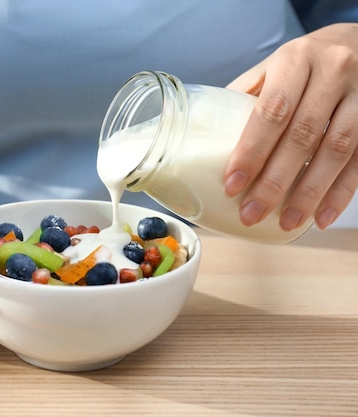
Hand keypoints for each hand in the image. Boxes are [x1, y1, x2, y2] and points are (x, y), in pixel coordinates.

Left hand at [224, 23, 357, 230]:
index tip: (232, 185)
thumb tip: (209, 137)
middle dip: (275, 180)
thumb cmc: (306, 61)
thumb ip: (247, 95)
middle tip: (252, 212)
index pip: (271, 111)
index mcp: (296, 59)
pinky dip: (341, 193)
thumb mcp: (275, 65)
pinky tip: (320, 218)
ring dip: (309, 192)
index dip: (252, 151)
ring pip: (336, 150)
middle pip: (302, 135)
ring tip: (286, 222)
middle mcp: (333, 73)